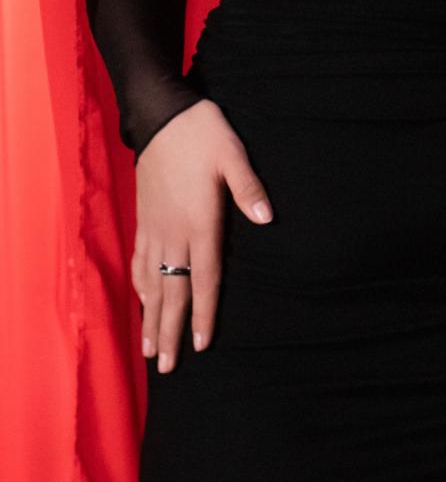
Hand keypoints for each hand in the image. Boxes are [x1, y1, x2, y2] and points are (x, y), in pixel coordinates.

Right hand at [131, 99, 273, 373]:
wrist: (160, 113)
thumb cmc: (203, 132)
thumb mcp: (233, 154)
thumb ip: (248, 188)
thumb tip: (268, 219)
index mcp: (199, 220)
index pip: (204, 276)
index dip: (203, 312)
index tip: (200, 344)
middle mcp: (173, 231)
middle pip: (173, 290)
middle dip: (169, 331)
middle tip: (166, 369)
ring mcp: (155, 226)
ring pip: (152, 281)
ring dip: (151, 317)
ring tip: (149, 349)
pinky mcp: (145, 217)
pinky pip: (141, 260)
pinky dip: (141, 286)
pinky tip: (143, 300)